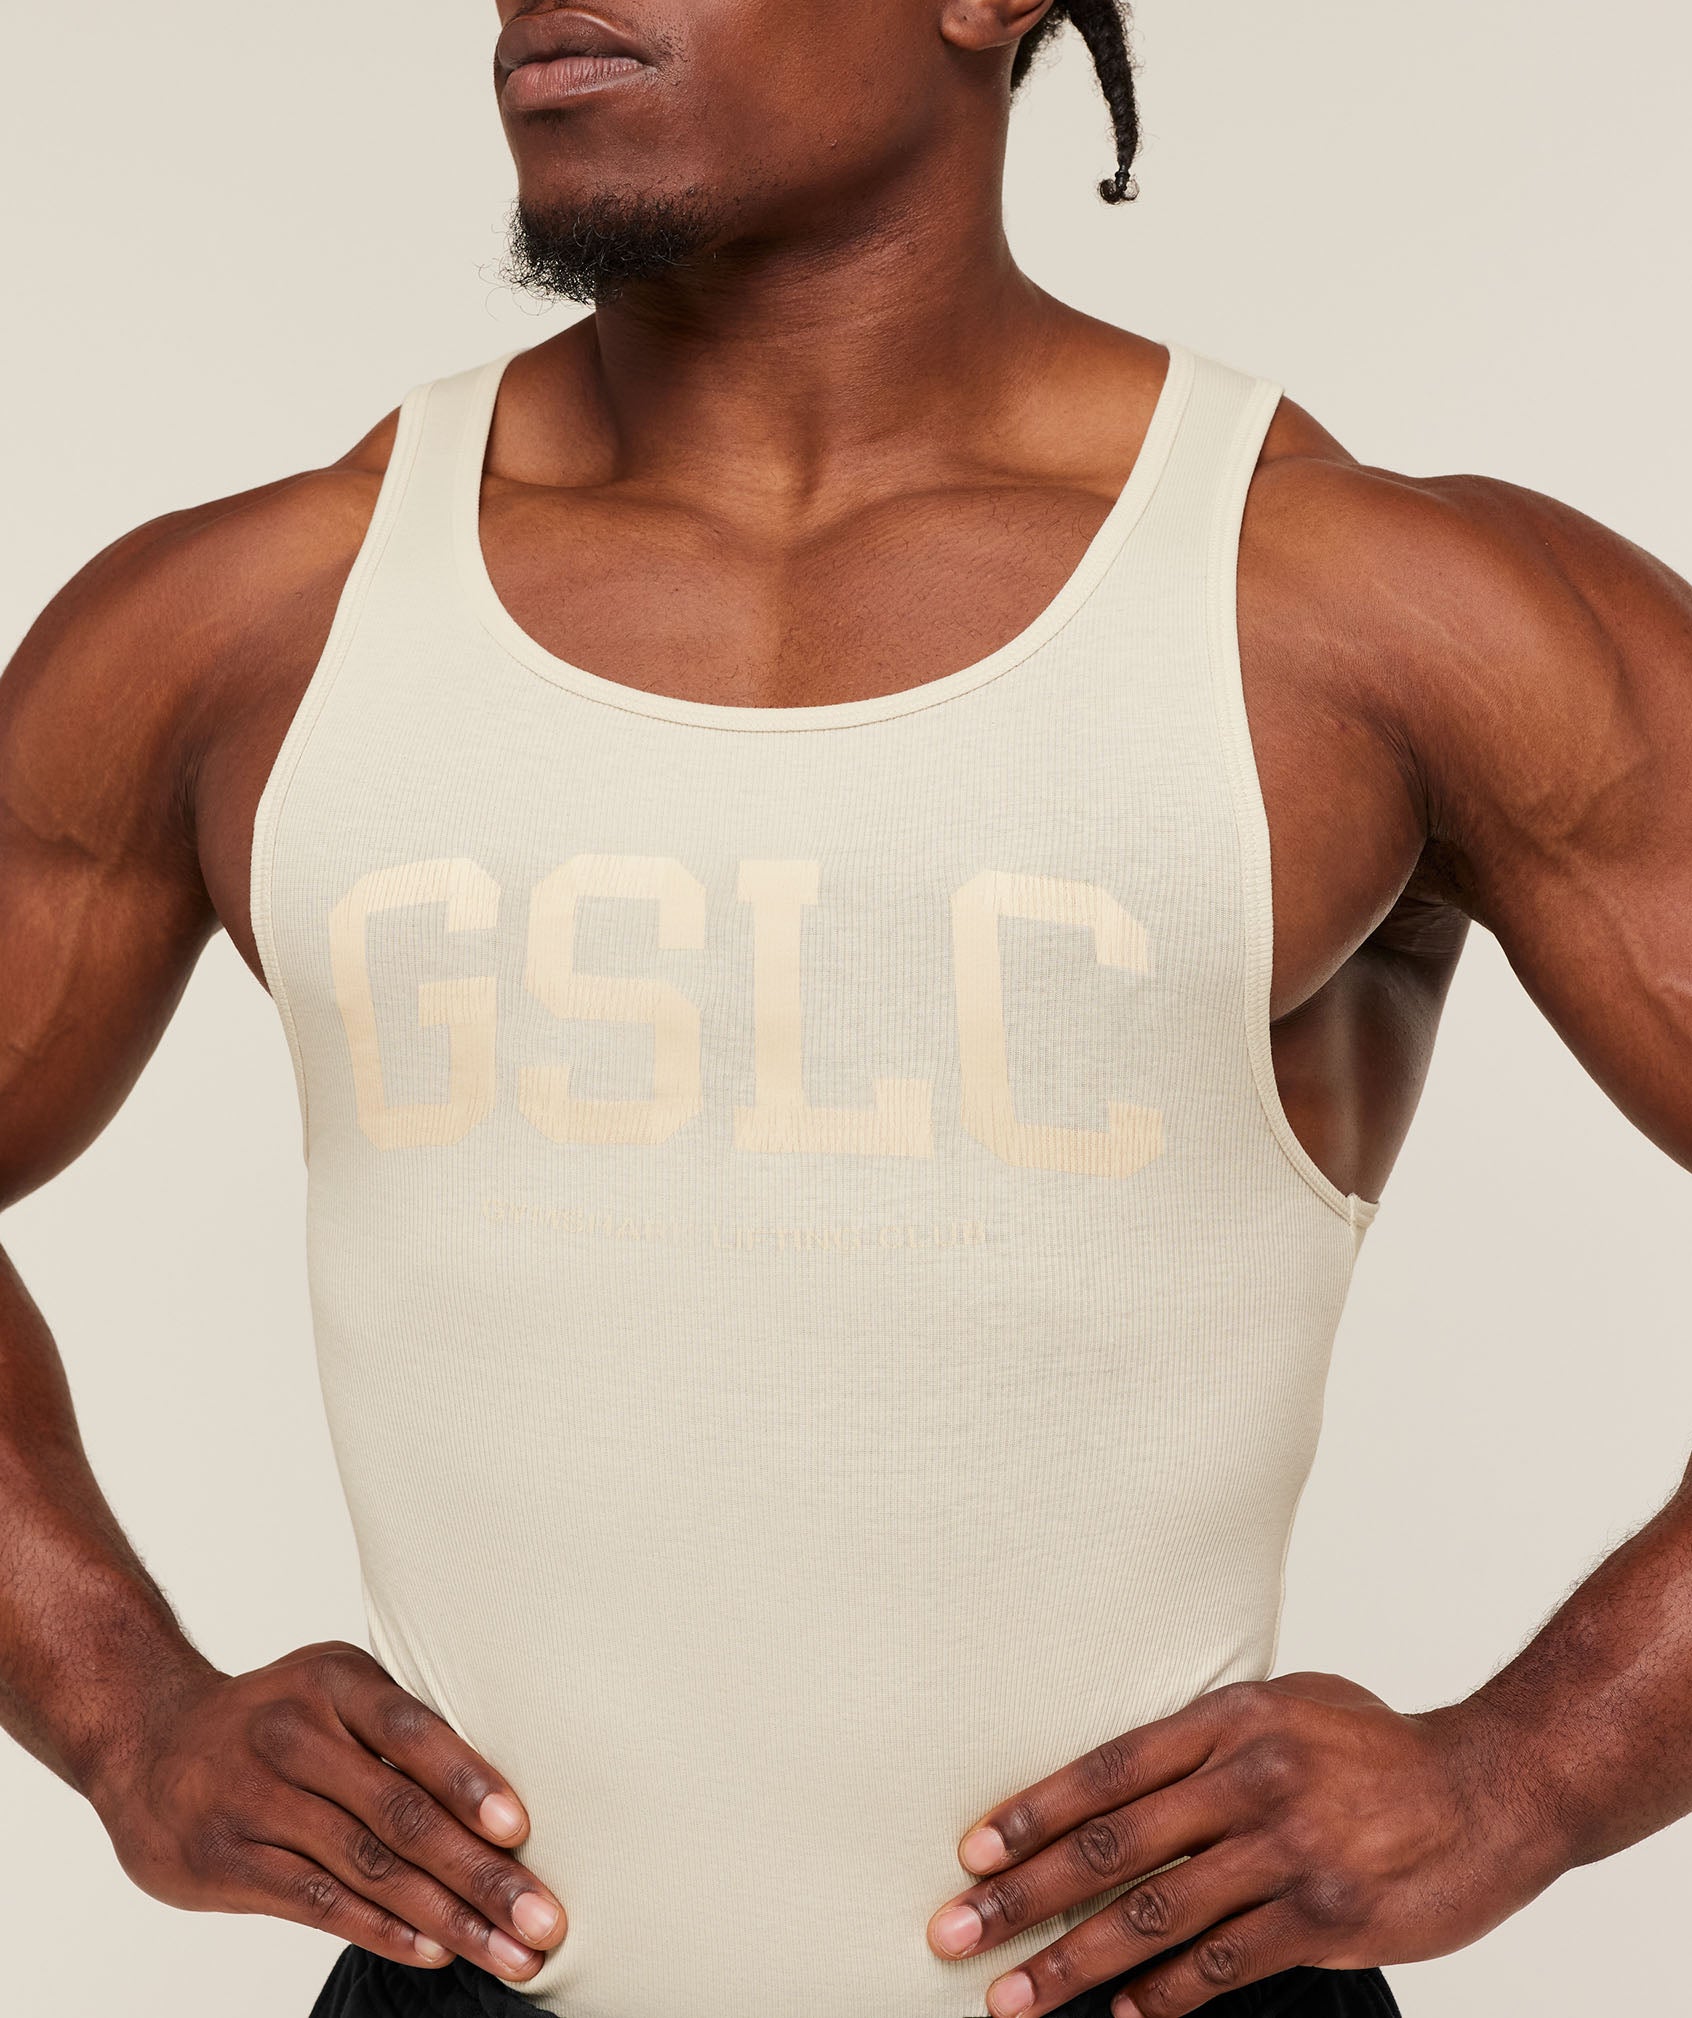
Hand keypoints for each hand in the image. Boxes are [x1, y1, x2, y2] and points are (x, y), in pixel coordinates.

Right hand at [85, 1640, 565, 1982]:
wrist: (149, 1739)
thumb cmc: (278, 1719)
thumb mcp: (334, 1693)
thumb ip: (401, 1737)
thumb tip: (503, 1813)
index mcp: (335, 1680)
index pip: (412, 1730)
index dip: (468, 1781)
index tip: (521, 1831)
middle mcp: (294, 1732)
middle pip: (401, 1813)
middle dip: (481, 1874)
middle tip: (543, 1922)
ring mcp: (253, 1797)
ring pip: (367, 1867)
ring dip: (447, 1918)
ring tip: (506, 1951)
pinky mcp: (222, 1858)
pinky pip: (315, 1901)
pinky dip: (381, 1929)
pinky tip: (433, 1952)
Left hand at [924, 1672, 1568, 2017]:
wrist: (1491, 1787)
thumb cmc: (1379, 1745)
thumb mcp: (1288, 1705)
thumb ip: (1208, 1738)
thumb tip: (1120, 1780)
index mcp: (1229, 1718)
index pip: (1107, 1770)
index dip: (1032, 1813)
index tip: (973, 1855)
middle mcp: (1248, 1780)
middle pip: (1111, 1846)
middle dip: (1023, 1898)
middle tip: (956, 1932)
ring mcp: (1286, 1853)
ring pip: (1154, 1916)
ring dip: (1073, 1964)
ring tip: (1016, 1997)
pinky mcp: (1323, 1920)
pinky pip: (1224, 1964)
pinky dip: (1166, 1995)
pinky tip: (1124, 2015)